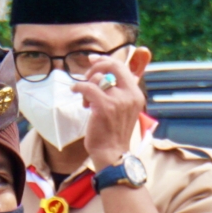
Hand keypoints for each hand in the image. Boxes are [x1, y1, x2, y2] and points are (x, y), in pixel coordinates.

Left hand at [74, 47, 150, 170]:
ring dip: (87, 85)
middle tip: (86, 74)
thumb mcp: (123, 109)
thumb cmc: (114, 133)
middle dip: (97, 66)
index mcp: (136, 94)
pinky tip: (75, 92)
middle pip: (113, 66)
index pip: (123, 67)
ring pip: (98, 78)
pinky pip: (88, 87)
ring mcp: (119, 100)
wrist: (112, 153)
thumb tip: (104, 75)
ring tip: (86, 100)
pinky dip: (79, 87)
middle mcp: (131, 95)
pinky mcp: (105, 106)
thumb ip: (119, 92)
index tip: (94, 59)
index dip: (106, 60)